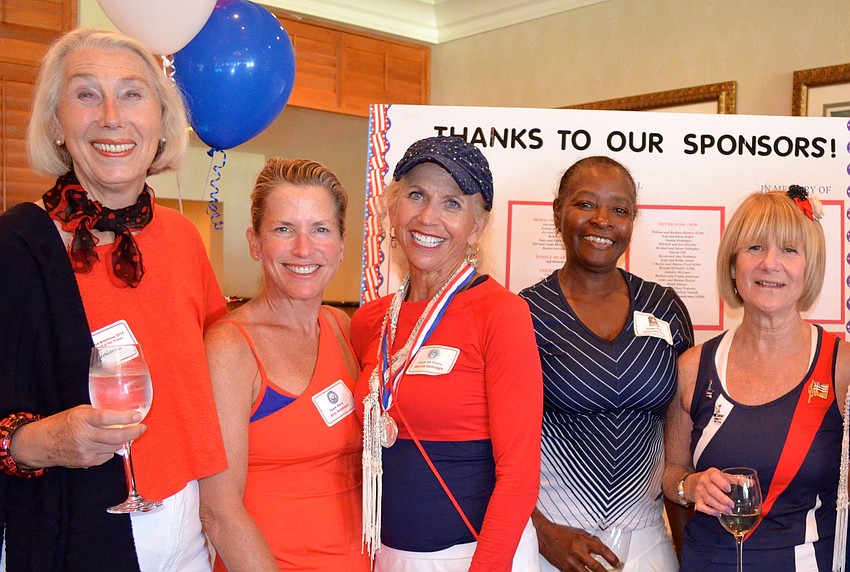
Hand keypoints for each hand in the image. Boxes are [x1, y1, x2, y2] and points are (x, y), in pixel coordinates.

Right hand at [10, 405, 145, 468]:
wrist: (41, 443)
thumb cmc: (61, 424)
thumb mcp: (79, 411)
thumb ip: (98, 413)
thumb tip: (120, 415)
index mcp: (82, 419)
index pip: (108, 418)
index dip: (126, 418)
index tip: (138, 416)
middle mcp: (84, 435)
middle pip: (116, 437)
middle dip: (133, 432)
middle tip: (142, 428)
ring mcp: (85, 451)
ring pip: (114, 448)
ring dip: (122, 441)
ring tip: (125, 434)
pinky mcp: (86, 462)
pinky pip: (106, 456)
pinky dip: (110, 450)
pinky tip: (107, 444)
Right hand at [537, 521, 618, 571]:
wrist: (544, 536)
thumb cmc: (560, 532)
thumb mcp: (578, 531)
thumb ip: (590, 538)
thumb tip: (600, 544)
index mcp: (582, 540)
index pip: (602, 550)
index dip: (612, 558)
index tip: (617, 563)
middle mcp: (578, 552)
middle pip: (597, 567)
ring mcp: (571, 562)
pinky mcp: (564, 569)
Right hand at [687, 468, 734, 515]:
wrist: (692, 482)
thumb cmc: (712, 479)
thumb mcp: (722, 476)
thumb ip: (736, 479)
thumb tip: (751, 483)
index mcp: (711, 473)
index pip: (714, 476)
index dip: (721, 482)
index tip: (728, 489)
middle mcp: (703, 481)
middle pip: (711, 490)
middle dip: (722, 498)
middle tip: (731, 505)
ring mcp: (699, 491)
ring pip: (707, 499)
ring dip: (718, 506)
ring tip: (728, 511)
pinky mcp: (696, 500)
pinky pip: (701, 507)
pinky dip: (710, 511)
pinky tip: (718, 514)